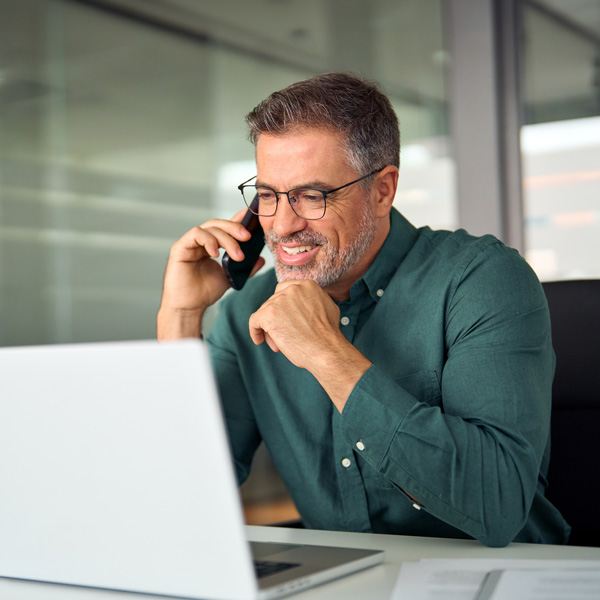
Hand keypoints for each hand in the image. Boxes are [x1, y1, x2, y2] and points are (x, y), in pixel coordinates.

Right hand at [158, 211, 264, 338]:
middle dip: (235, 228)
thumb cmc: (204, 292)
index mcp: (211, 245)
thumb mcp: (230, 277)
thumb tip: (261, 258)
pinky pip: (196, 235)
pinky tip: (216, 253)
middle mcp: (200, 241)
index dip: (238, 219)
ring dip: (226, 239)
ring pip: (209, 228)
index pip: (225, 227)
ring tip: (237, 255)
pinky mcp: (180, 248)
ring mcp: (189, 243)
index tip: (252, 216)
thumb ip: (245, 268)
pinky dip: (209, 241)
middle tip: (247, 237)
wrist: (189, 308)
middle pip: (218, 224)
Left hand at [248, 280, 371, 410]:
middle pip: (273, 302)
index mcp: (307, 285)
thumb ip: (312, 301)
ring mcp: (279, 301)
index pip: (284, 290)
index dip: (282, 306)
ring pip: (264, 313)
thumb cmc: (328, 336)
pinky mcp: (269, 314)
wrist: (327, 351)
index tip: (284, 318)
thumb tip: (304, 304)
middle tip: (284, 335)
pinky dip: (255, 331)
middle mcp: (292, 289)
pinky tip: (259, 340)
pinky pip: (254, 321)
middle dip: (277, 319)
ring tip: (280, 344)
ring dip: (270, 328)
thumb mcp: (327, 307)